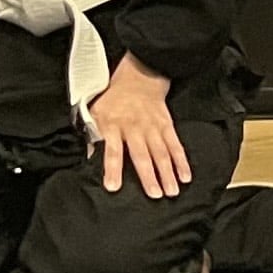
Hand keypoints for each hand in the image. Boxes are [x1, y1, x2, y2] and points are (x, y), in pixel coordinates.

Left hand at [88, 56, 192, 198]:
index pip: (113, 151)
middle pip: (142, 155)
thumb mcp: (94, 113)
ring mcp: (153, 127)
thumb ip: (91, 135)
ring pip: (161, 153)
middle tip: (155, 195)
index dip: (113, 169)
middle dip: (149, 176)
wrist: (139, 77)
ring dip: (167, 173)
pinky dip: (181, 161)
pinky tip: (185, 175)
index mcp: (113, 126)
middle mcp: (135, 129)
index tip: (113, 187)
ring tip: (172, 191)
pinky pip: (175, 145)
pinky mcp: (167, 126)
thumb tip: (87, 157)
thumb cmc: (114, 98)